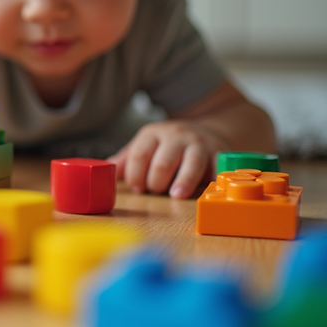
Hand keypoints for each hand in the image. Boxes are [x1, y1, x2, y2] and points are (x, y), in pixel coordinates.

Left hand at [108, 120, 228, 198]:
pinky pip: (217, 166)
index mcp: (152, 134)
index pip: (139, 155)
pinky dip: (212, 178)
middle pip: (163, 162)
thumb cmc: (169, 145)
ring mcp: (199, 143)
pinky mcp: (219, 153)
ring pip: (191, 162)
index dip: (135, 175)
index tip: (136, 189)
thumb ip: (127, 159)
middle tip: (155, 191)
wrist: (207, 130)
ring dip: (183, 181)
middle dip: (156, 181)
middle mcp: (176, 135)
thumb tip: (107, 171)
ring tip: (176, 195)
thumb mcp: (146, 145)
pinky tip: (206, 189)